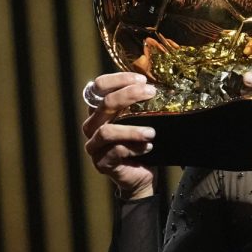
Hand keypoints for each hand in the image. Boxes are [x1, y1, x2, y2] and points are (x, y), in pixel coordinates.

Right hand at [81, 72, 156, 199]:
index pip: (99, 86)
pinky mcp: (101, 163)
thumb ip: (143, 102)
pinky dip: (134, 149)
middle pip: (105, 104)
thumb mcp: (142, 117)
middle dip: (129, 96)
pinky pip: (115, 152)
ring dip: (132, 130)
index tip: (142, 79)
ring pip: (107, 132)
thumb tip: (159, 82)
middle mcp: (93, 124)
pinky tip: (148, 147)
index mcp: (100, 109)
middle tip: (151, 93)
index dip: (119, 79)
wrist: (141, 172)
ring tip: (152, 132)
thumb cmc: (141, 140)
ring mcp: (94, 145)